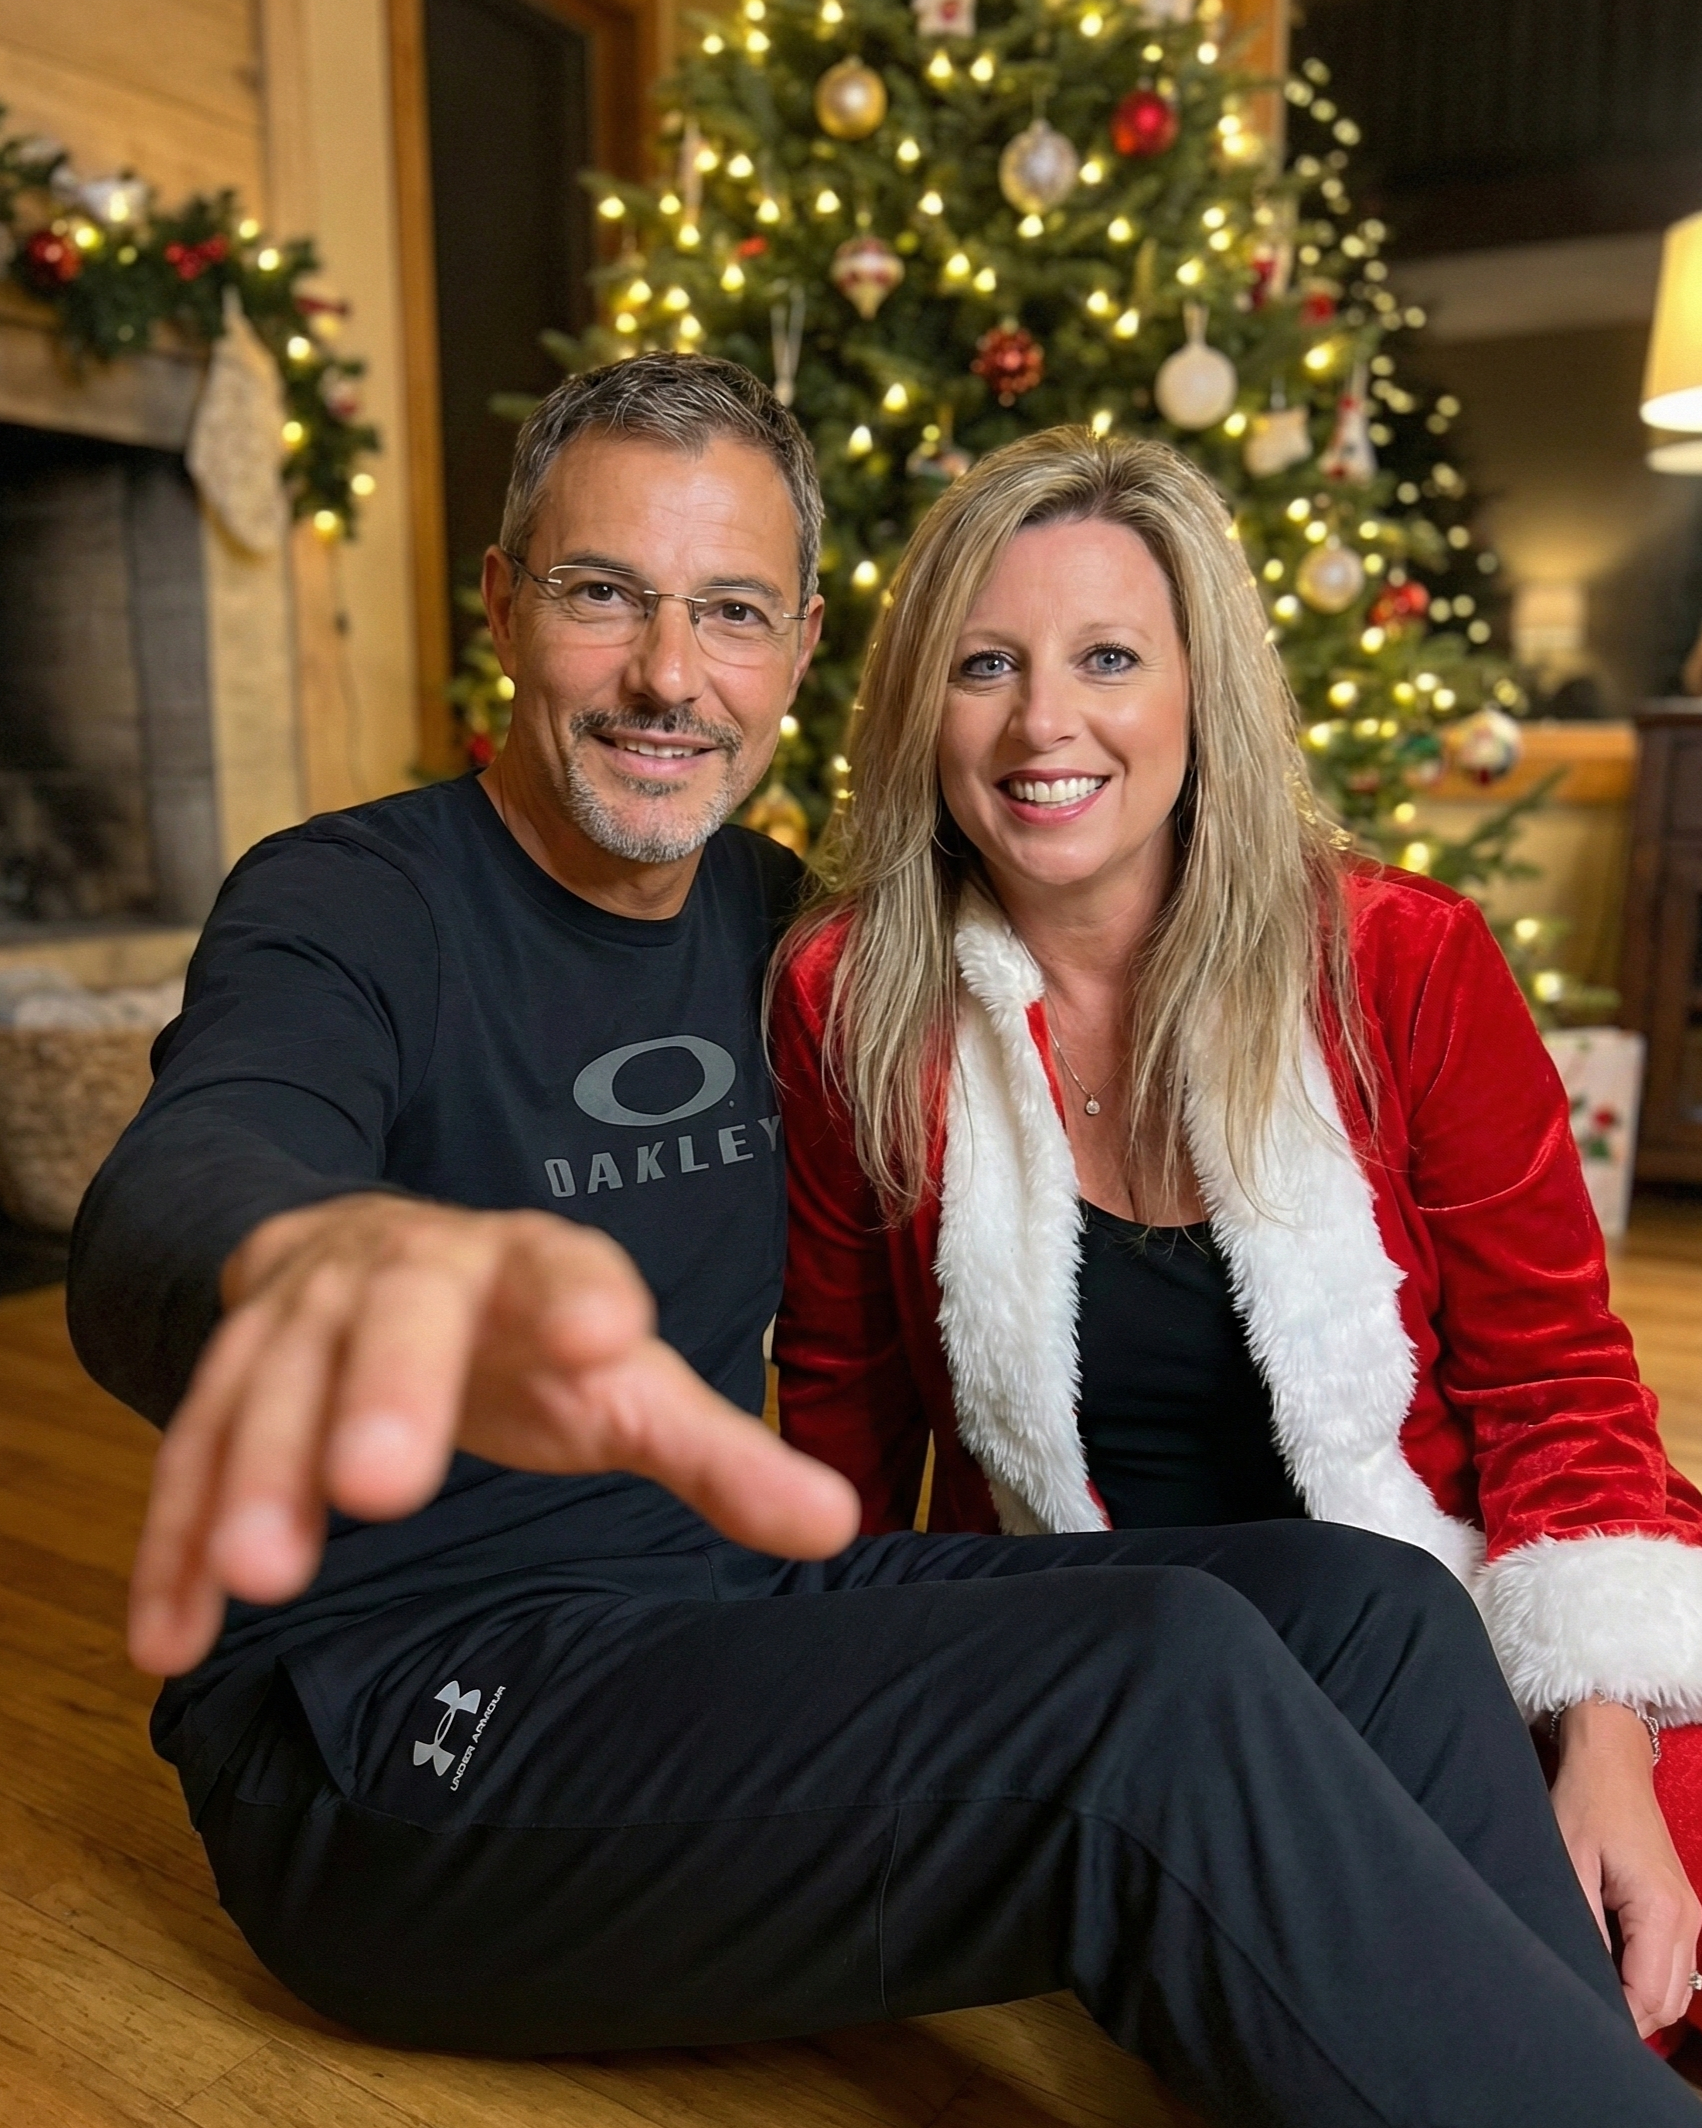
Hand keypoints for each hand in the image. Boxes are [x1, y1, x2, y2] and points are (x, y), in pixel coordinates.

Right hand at [128, 1194, 859, 1676]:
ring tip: (260, 1579)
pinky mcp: (232, 1367)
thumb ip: (717, 1456)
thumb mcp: (621, 1387)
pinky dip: (172, 1538)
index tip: (608, 1336)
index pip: (561, 1265)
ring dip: (256, 1473)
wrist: (370, 1260)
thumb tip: (842, 1525)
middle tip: (384, 1488)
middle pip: (395, 1313)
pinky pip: (190, 1446)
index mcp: (528, 1266)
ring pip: (272, 1377)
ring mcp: (309, 1312)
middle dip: (385, 1391)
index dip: (580, 1294)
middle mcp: (411, 1270)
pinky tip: (169, 1638)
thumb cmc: (527, 1339)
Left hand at [1551, 1699, 1701, 2036]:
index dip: (1616, 2019)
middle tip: (1577, 2012)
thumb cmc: (1585, 1805)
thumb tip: (1581, 1977)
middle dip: (1628, 2018)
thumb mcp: (1569, 1863)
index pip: (1648, 1997)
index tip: (1575, 2020)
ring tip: (1589, 1993)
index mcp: (1661, 1911)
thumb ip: (1583, 1925)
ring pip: (1674, 1989)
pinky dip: (1646, 1980)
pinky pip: (1672, 1966)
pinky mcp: (1680, 1910)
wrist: (1611, 1765)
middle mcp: (1687, 1920)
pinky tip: (1607, 1970)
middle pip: (1667, 2002)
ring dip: (1638, 2001)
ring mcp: (1689, 1916)